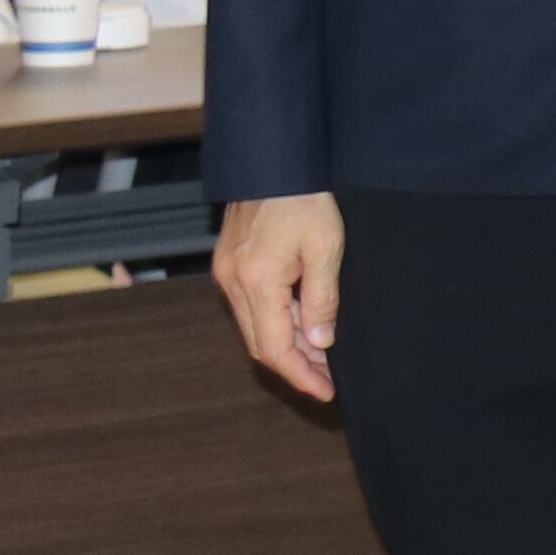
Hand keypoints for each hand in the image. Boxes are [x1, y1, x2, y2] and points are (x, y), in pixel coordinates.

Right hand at [218, 192, 347, 400]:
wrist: (274, 162)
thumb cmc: (305, 199)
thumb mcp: (327, 248)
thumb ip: (322, 299)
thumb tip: (321, 342)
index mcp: (256, 281)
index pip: (274, 348)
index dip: (300, 375)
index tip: (326, 392)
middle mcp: (232, 282)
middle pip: (260, 344)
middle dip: (296, 366)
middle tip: (329, 380)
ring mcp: (226, 274)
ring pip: (255, 328)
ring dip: (288, 345)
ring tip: (323, 357)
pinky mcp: (228, 264)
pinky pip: (251, 307)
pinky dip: (277, 322)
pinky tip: (305, 325)